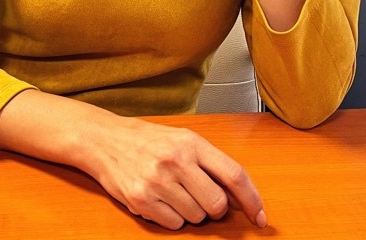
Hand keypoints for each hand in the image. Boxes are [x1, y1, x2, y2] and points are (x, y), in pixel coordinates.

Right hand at [87, 117, 266, 230]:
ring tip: (173, 191)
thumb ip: (210, 163)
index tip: (260, 217)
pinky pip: (174, 225)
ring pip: (196, 218)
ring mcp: (158, 181)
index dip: (252, 199)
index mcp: (190, 142)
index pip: (233, 174)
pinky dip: (172, 218)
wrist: (105, 140)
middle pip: (216, 204)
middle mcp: (175, 160)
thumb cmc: (147, 140)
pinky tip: (160, 199)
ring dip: (190, 211)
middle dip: (213, 208)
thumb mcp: (182, 139)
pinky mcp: (142, 200)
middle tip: (198, 195)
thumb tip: (239, 197)